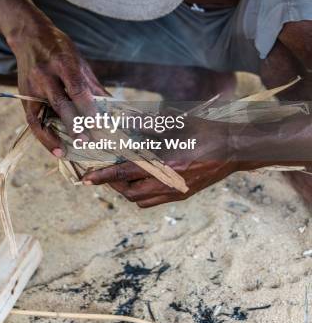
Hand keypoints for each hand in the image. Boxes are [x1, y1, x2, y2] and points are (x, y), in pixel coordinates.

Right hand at [11, 16, 107, 155]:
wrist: (29, 37)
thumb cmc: (59, 49)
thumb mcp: (79, 61)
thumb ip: (94, 86)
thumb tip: (113, 107)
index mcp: (62, 62)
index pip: (76, 88)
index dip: (88, 107)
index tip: (100, 123)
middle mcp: (44, 74)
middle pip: (60, 103)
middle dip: (74, 124)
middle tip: (88, 141)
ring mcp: (31, 86)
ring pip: (43, 115)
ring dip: (55, 135)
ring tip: (69, 150)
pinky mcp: (23, 95)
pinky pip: (32, 121)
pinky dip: (43, 137)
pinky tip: (56, 149)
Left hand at [82, 117, 237, 206]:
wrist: (235, 148)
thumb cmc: (207, 131)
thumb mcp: (178, 122)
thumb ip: (150, 126)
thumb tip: (125, 125)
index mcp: (168, 164)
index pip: (127, 172)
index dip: (104, 174)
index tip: (87, 177)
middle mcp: (170, 183)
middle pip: (130, 192)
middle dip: (113, 183)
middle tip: (104, 170)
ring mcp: (177, 191)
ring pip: (141, 200)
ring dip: (126, 189)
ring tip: (120, 173)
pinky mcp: (183, 194)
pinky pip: (153, 200)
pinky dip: (140, 192)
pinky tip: (140, 177)